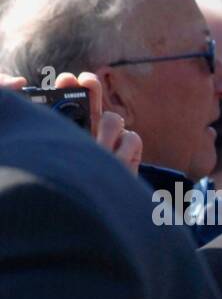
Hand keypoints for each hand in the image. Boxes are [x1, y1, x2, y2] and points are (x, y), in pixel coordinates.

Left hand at [0, 71, 141, 172]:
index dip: (69, 86)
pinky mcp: (128, 159)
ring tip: (98, 150)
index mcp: (61, 131)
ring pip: (113, 119)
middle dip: (91, 89)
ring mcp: (108, 146)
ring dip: (105, 131)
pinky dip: (124, 148)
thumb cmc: (49, 179)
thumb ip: (8, 102)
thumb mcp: (24, 142)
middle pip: (93, 101)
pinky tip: (114, 162)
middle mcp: (85, 134)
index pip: (66, 101)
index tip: (66, 80)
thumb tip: (19, 82)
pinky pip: (132, 138)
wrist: (79, 218)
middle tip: (86, 82)